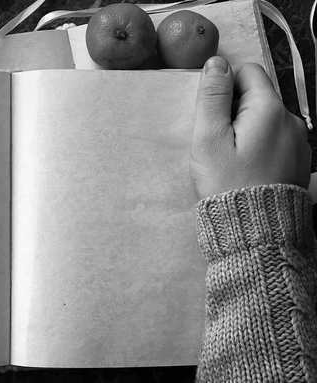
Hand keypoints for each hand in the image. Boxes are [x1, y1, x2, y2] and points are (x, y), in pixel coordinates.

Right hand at [190, 56, 310, 199]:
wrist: (256, 232)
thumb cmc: (227, 183)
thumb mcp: (209, 138)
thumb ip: (212, 97)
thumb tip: (217, 63)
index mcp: (270, 110)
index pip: (248, 72)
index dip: (225, 87)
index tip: (212, 116)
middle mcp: (292, 121)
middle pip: (258, 97)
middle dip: (234, 112)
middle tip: (218, 143)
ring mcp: (299, 143)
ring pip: (266, 120)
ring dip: (247, 131)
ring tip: (232, 160)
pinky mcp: (298, 162)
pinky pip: (275, 141)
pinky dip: (259, 147)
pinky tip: (247, 169)